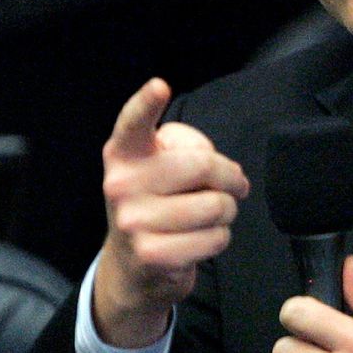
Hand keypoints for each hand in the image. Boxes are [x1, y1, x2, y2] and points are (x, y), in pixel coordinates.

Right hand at [92, 78, 250, 346]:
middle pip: (202, 165)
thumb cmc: (157, 204)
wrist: (133, 266)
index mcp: (124, 154)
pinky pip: (216, 238)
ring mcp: (133, 222)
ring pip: (216, 205)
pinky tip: (201, 239)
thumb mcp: (161, 169)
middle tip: (232, 186)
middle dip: (230, 177)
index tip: (159, 86)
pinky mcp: (152, 254)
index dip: (146, 103)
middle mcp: (120, 184)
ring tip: (211, 215)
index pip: (133, 123)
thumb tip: (227, 173)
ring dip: (227, 211)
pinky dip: (221, 238)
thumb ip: (189, 152)